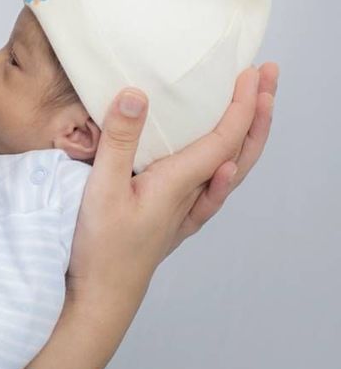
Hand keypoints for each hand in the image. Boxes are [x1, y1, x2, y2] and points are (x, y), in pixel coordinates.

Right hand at [66, 62, 278, 305]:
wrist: (103, 297)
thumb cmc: (101, 247)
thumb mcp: (102, 188)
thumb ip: (120, 140)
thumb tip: (137, 94)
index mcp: (180, 182)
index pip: (224, 136)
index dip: (243, 103)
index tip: (251, 72)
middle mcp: (193, 195)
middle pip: (239, 149)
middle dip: (258, 110)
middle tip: (267, 75)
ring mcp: (187, 212)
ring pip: (231, 169)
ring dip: (248, 135)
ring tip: (257, 107)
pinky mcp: (175, 222)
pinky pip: (215, 192)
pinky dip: (229, 171)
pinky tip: (227, 166)